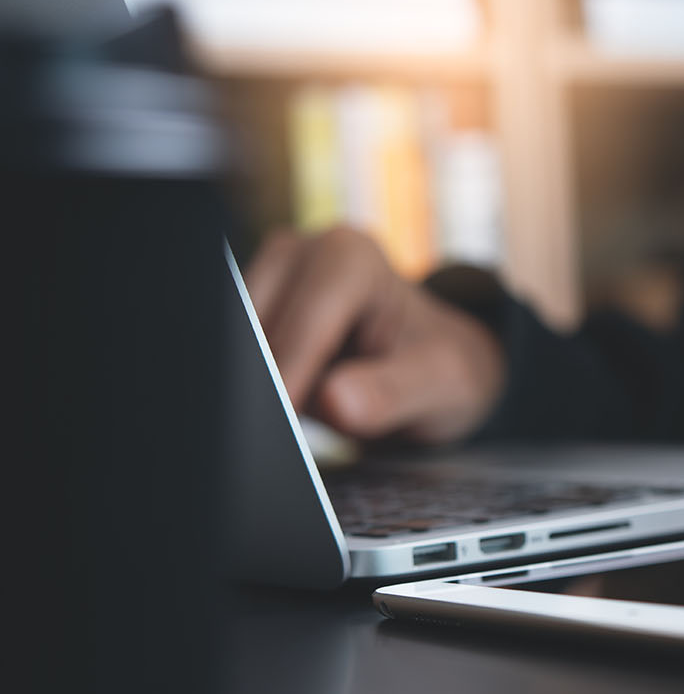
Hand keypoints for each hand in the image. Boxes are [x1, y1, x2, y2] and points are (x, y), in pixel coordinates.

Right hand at [245, 226, 504, 444]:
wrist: (430, 361)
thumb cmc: (441, 366)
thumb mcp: (440, 384)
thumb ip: (392, 392)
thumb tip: (336, 402)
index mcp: (350, 258)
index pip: (302, 324)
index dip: (287, 377)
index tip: (279, 425)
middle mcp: (301, 253)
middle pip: (254, 330)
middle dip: (263, 386)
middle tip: (273, 440)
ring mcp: (269, 277)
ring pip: (233, 345)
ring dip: (250, 390)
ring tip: (277, 433)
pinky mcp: (252, 308)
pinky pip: (231, 353)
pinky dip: (246, 389)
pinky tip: (270, 418)